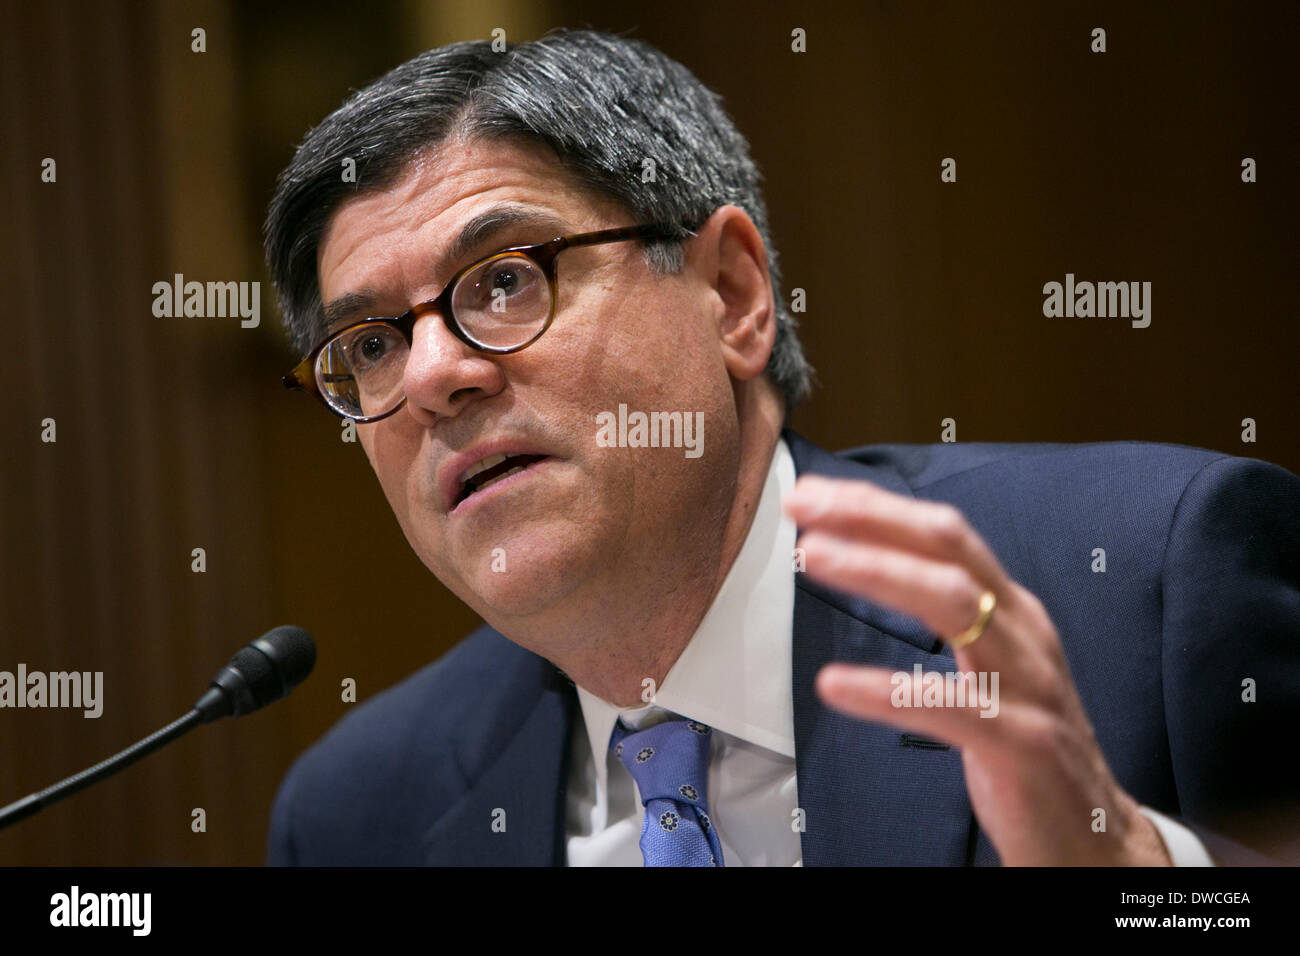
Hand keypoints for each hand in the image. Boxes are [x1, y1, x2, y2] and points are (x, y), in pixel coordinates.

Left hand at [783, 474, 1170, 865]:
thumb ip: (946, 612)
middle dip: (873, 518)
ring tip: (812, 557)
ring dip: (879, 571)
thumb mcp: (989, 662)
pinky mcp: (1022, 743)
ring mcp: (1027, 685)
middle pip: (949, 550)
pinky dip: (888, 691)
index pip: (944, 536)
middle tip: (803, 506)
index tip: (812, 494)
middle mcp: (1022, 633)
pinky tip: (835, 684)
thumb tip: (872, 561)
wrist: (1096, 836)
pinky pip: (950, 707)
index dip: (878, 507)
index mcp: (1011, 610)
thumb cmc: (1024, 740)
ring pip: (955, 604)